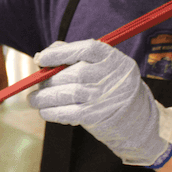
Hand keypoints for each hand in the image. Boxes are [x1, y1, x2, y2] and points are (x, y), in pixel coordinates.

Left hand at [28, 39, 171, 166]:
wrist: (137, 121)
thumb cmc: (113, 88)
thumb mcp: (105, 66)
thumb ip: (76, 55)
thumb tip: (41, 57)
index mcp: (112, 58)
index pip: (84, 49)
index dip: (59, 53)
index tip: (41, 58)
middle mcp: (109, 76)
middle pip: (70, 74)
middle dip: (47, 80)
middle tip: (37, 84)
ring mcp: (101, 97)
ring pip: (64, 94)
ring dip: (43, 97)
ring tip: (34, 99)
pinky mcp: (94, 117)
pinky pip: (66, 113)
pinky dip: (50, 112)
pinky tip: (44, 111)